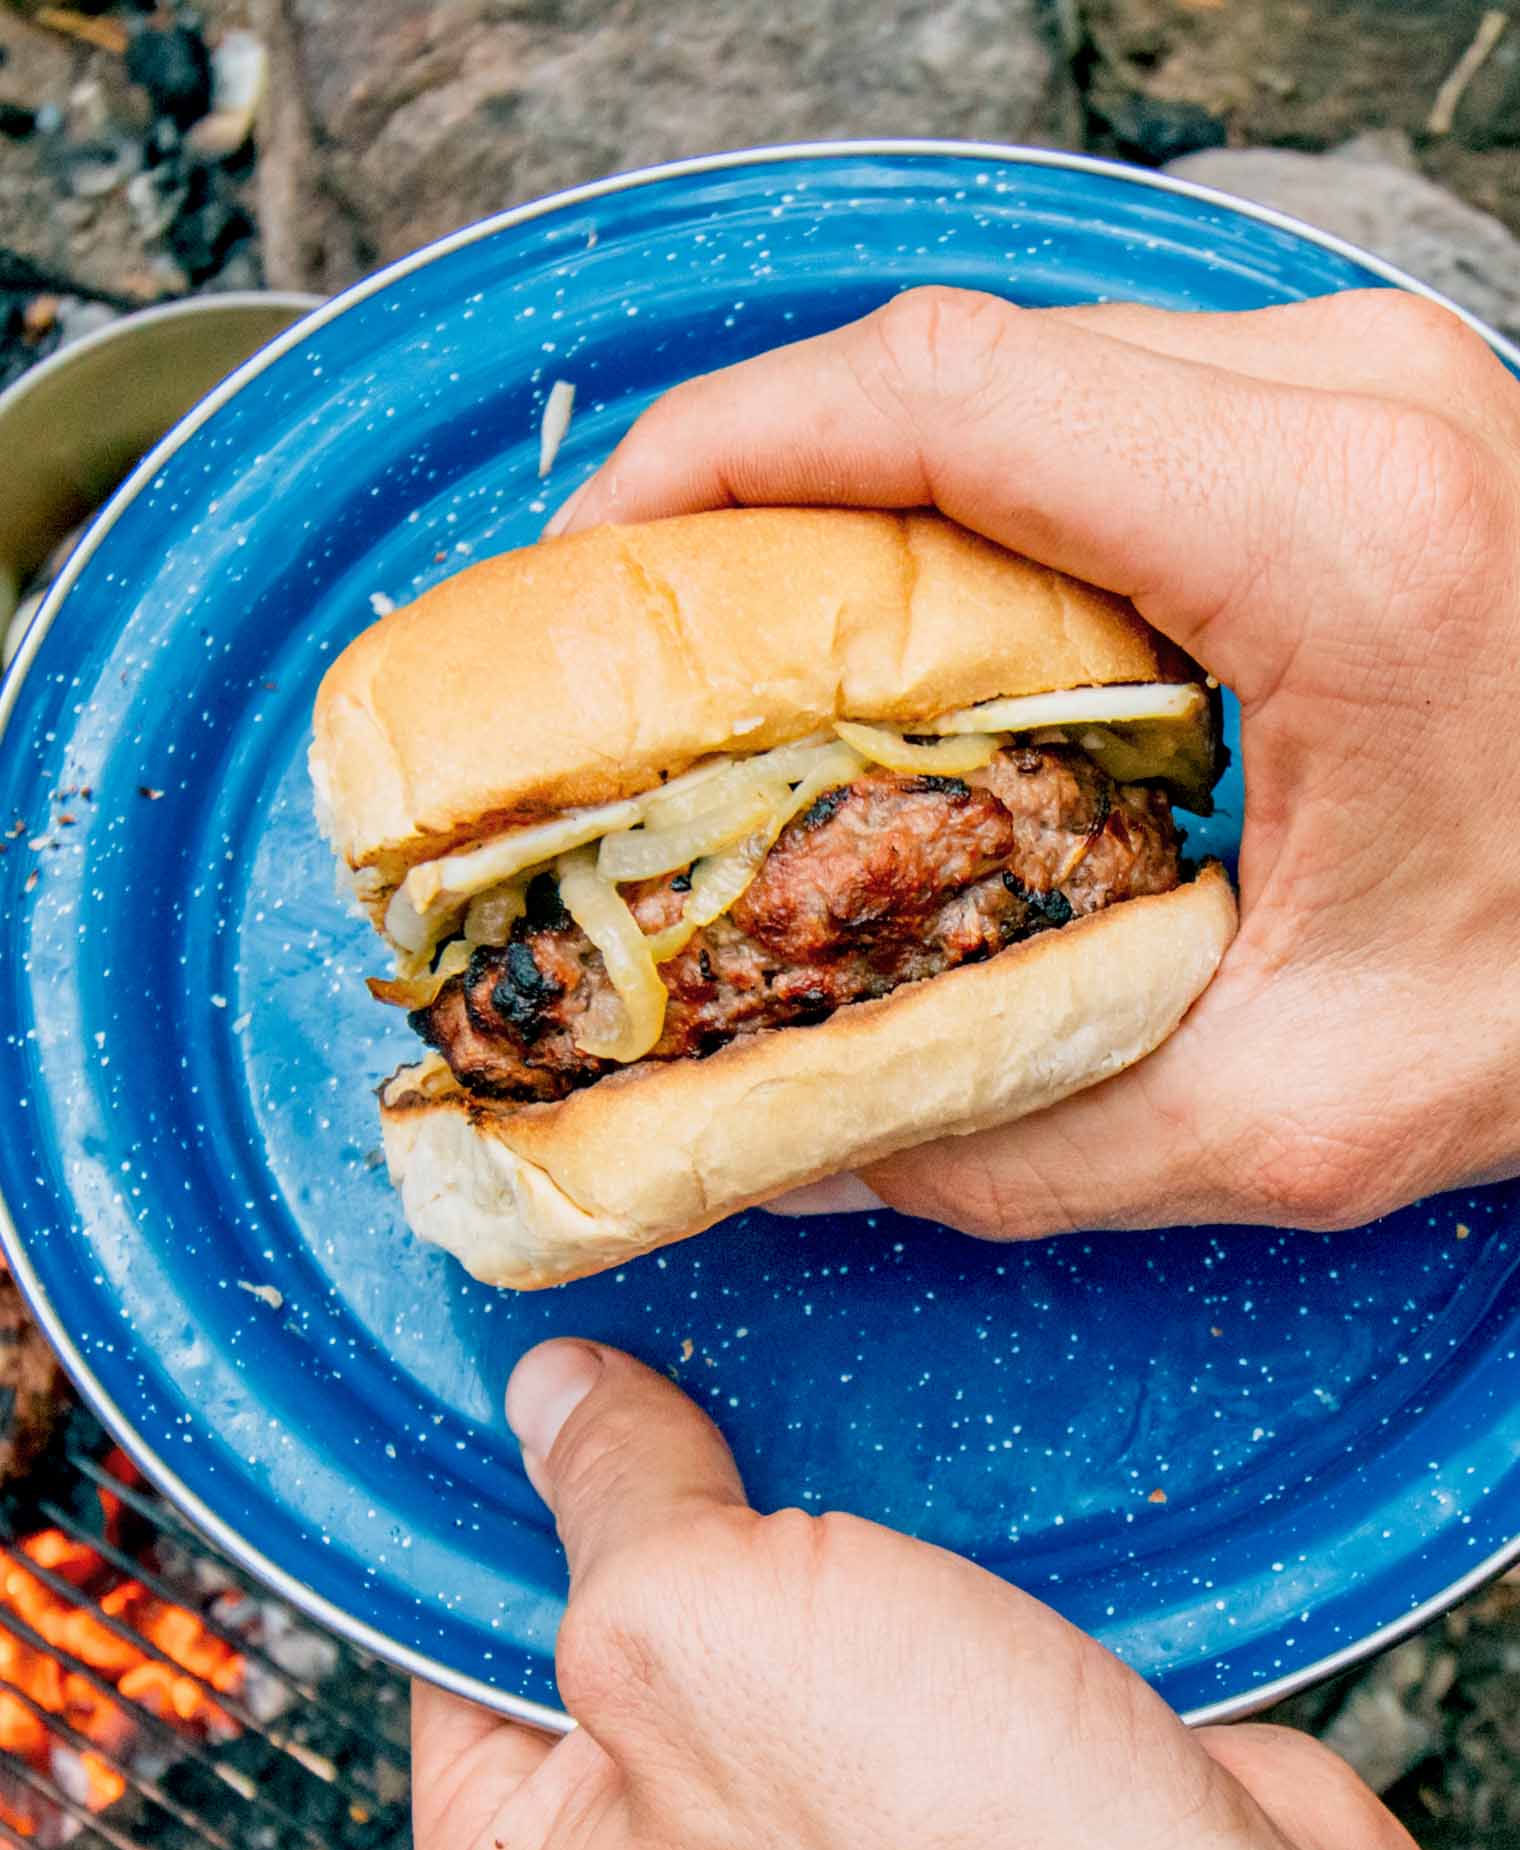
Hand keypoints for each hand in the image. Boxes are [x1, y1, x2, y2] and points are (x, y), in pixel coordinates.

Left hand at [413, 1340, 1519, 1849]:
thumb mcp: (698, 1622)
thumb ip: (606, 1493)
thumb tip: (555, 1401)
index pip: (455, 1659)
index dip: (512, 1505)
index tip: (567, 1379)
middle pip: (617, 1648)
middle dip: (675, 1515)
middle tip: (717, 1391)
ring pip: (769, 1649)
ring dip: (815, 1544)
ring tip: (845, 1449)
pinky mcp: (944, 1845)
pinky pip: (889, 1679)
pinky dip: (918, 1592)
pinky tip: (943, 1509)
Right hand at [545, 287, 1519, 1241]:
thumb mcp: (1289, 1114)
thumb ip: (1015, 1144)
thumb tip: (800, 1151)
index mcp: (1330, 539)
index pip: (940, 400)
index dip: (717, 456)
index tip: (593, 569)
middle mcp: (1348, 402)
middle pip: (950, 364)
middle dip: (756, 482)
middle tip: (645, 640)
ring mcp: (1362, 384)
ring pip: (1018, 372)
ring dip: (860, 489)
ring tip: (755, 644)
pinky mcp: (1361, 415)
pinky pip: (1101, 411)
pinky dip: (974, 500)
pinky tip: (919, 632)